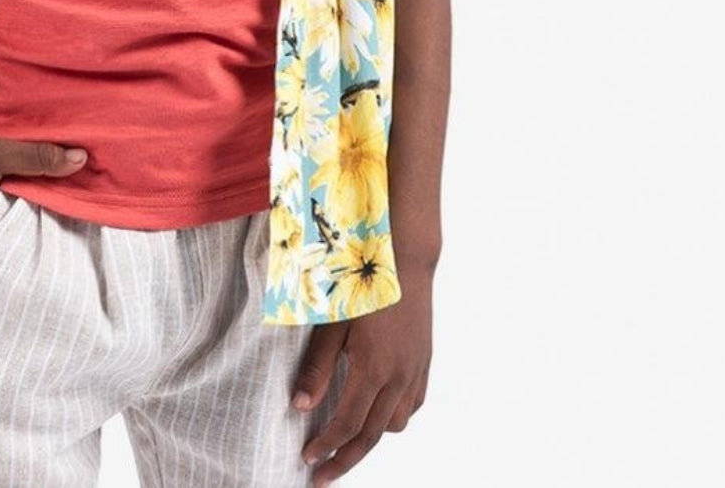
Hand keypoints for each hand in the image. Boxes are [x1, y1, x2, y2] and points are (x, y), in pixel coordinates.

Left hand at [292, 264, 432, 483]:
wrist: (406, 258)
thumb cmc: (360, 284)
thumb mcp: (333, 322)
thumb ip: (318, 367)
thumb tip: (300, 406)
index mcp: (373, 368)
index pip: (347, 423)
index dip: (326, 446)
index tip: (307, 460)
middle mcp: (399, 377)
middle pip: (371, 435)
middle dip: (344, 460)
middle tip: (321, 477)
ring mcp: (416, 371)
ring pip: (395, 424)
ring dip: (370, 436)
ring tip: (346, 437)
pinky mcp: (424, 363)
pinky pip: (412, 405)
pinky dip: (393, 416)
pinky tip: (377, 410)